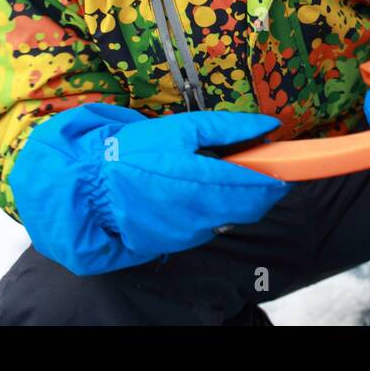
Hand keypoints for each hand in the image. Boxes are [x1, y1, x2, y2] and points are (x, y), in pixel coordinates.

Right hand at [8, 104, 289, 274]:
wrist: (86, 191)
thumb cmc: (132, 153)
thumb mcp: (180, 128)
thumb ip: (228, 128)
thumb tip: (269, 126)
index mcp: (200, 180)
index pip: (256, 190)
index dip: (275, 183)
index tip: (284, 173)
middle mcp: (197, 213)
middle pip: (247, 209)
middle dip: (256, 193)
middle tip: (252, 173)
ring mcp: (185, 233)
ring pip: (225, 219)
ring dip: (229, 202)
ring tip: (206, 178)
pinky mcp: (173, 244)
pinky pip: (202, 229)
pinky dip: (205, 213)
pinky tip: (186, 196)